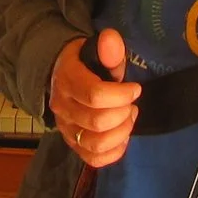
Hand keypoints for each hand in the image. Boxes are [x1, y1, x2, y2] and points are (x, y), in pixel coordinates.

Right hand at [50, 30, 141, 169]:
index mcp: (67, 80)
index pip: (95, 95)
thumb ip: (107, 49)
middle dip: (123, 113)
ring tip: (128, 118)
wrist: (62, 77)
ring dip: (121, 132)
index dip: (122, 95)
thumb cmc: (86, 63)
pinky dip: (114, 152)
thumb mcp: (96, 50)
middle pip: (97, 122)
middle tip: (131, 104)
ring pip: (96, 144)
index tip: (135, 89)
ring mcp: (66, 129)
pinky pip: (94, 159)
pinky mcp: (73, 144)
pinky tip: (122, 136)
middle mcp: (62, 108)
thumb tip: (111, 39)